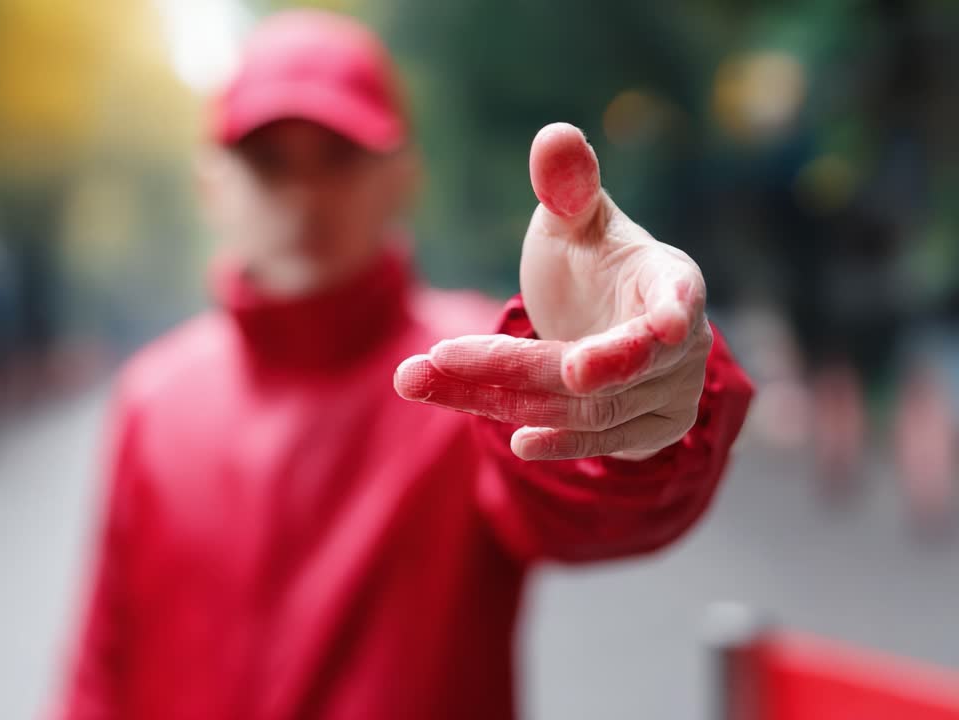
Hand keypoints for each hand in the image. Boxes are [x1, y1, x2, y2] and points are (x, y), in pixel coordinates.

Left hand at [395, 123, 711, 460]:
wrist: (604, 320)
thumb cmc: (593, 259)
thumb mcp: (574, 219)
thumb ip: (567, 184)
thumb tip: (554, 136)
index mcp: (669, 280)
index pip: (678, 296)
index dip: (673, 311)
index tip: (666, 327)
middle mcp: (679, 346)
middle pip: (600, 364)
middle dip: (519, 363)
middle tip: (446, 353)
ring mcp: (666, 396)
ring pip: (580, 407)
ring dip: (495, 396)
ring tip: (418, 377)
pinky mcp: (643, 434)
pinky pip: (591, 441)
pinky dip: (551, 441)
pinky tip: (512, 441)